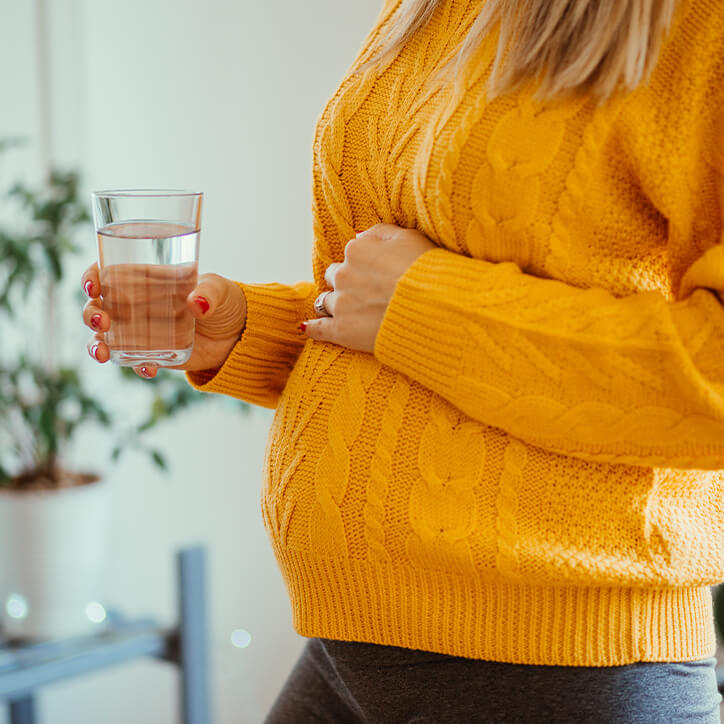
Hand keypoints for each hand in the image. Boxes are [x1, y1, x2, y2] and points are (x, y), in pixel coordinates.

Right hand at [81, 265, 246, 378]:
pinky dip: (135, 366)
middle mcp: (137, 304)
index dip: (92, 278)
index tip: (94, 287)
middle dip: (91, 315)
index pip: (108, 274)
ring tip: (103, 354)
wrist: (240, 334)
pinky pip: (134, 361)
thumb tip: (196, 304)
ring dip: (97, 346)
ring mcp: (142, 331)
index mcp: (146, 279)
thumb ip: (209, 293)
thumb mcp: (221, 290)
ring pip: (106, 338)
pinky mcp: (154, 353)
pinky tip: (148, 369)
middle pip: (99, 307)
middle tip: (102, 322)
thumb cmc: (227, 301)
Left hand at [301, 223, 436, 353]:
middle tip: (366, 294)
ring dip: (334, 305)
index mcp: (357, 251)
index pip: (349, 255)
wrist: (434, 309)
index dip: (363, 266)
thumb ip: (379, 232)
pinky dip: (313, 329)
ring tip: (351, 313)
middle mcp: (343, 275)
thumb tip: (358, 235)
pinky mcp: (341, 331)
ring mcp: (340, 304)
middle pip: (334, 277)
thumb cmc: (426, 271)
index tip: (376, 275)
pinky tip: (308, 329)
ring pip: (325, 302)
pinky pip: (317, 329)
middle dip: (346, 284)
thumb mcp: (408, 237)